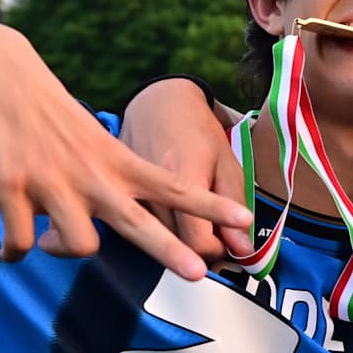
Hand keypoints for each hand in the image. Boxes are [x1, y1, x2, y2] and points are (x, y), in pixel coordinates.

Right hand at [0, 30, 252, 277]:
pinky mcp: (10, 185)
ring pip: (78, 245)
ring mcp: (53, 181)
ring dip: (61, 250)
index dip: (210, 205)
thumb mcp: (92, 142)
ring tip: (46, 238)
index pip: (174, 186)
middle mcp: (93, 174)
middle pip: (139, 221)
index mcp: (117, 162)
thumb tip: (113, 228)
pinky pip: (20, 242)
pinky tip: (10, 248)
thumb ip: (108, 185)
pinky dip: (14, 251)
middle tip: (198, 273)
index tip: (245, 220)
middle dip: (169, 249)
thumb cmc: (49, 115)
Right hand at [119, 79, 250, 265]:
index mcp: (184, 177)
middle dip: (195, 249)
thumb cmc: (198, 130)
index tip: (224, 243)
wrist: (158, 102)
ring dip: (172, 239)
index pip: (198, 241)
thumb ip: (235, 205)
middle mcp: (150, 187)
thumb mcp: (227, 162)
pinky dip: (152, 228)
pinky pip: (133, 224)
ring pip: (150, 238)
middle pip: (173, 244)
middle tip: (209, 238)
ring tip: (189, 222)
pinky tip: (164, 215)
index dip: (216, 250)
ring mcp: (125, 190)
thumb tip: (242, 248)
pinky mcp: (110, 191)